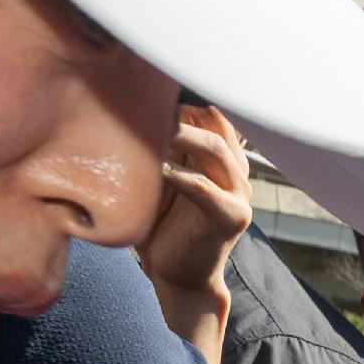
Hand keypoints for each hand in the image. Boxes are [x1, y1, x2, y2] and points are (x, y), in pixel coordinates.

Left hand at [141, 102, 253, 363]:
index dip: (183, 97)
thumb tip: (125, 104)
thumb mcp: (160, 177)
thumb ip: (158, 146)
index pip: (211, 112)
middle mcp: (236, 170)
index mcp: (222, 157)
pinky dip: (177, 175)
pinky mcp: (231, 217)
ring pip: (215, 149)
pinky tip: (153, 169)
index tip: (145, 86)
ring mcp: (239, 194)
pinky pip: (204, 188)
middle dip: (183, 108)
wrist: (178, 276)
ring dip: (181, 135)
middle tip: (144, 98)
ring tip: (149, 126)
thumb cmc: (160, 225)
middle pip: (217, 123)